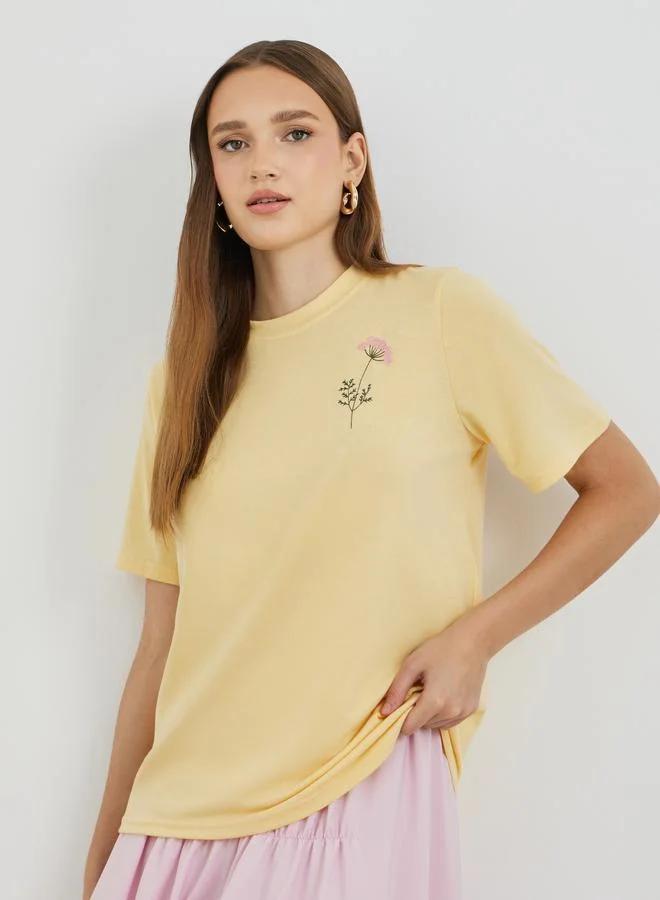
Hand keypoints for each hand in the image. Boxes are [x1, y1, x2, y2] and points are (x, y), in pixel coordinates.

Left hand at [378, 620, 489, 734]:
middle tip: (416, 691)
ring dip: (429, 715)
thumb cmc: (440, 649)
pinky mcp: (471, 710)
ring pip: (436, 725)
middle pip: (423, 726)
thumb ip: (396, 690)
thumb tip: (383, 713)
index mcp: (434, 702)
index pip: (410, 727)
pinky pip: (450, 721)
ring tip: (430, 692)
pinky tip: (442, 695)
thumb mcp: (412, 665)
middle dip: (415, 714)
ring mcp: (463, 712)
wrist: (472, 642)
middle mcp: (450, 712)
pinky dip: (442, 714)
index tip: (399, 705)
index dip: (400, 719)